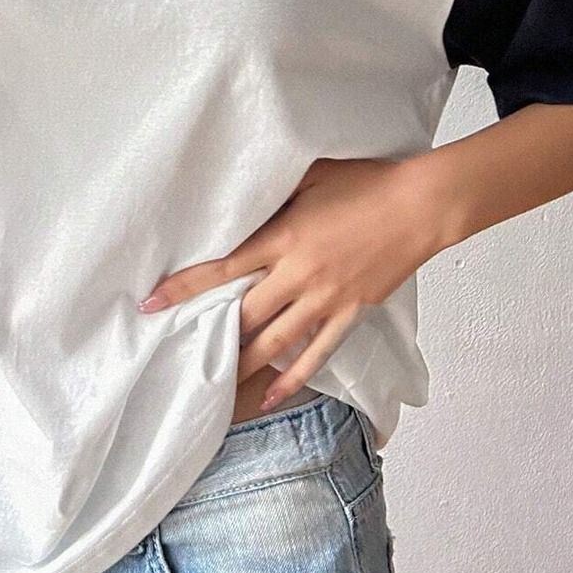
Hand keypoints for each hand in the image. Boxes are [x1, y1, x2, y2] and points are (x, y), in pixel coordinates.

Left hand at [137, 156, 444, 411]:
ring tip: (215, 383)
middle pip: (244, 314)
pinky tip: (271, 396)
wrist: (420, 206)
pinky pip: (316, 353)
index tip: (153, 302)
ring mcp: (325, 298)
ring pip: (275, 342)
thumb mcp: (312, 176)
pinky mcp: (349, 312)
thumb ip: (276, 192)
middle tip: (178, 350)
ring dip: (243, 363)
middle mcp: (299, 274)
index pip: (223, 269)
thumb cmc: (367, 182)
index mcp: (284, 237)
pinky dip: (293, 378)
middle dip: (209, 333)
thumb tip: (245, 196)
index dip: (185, 287)